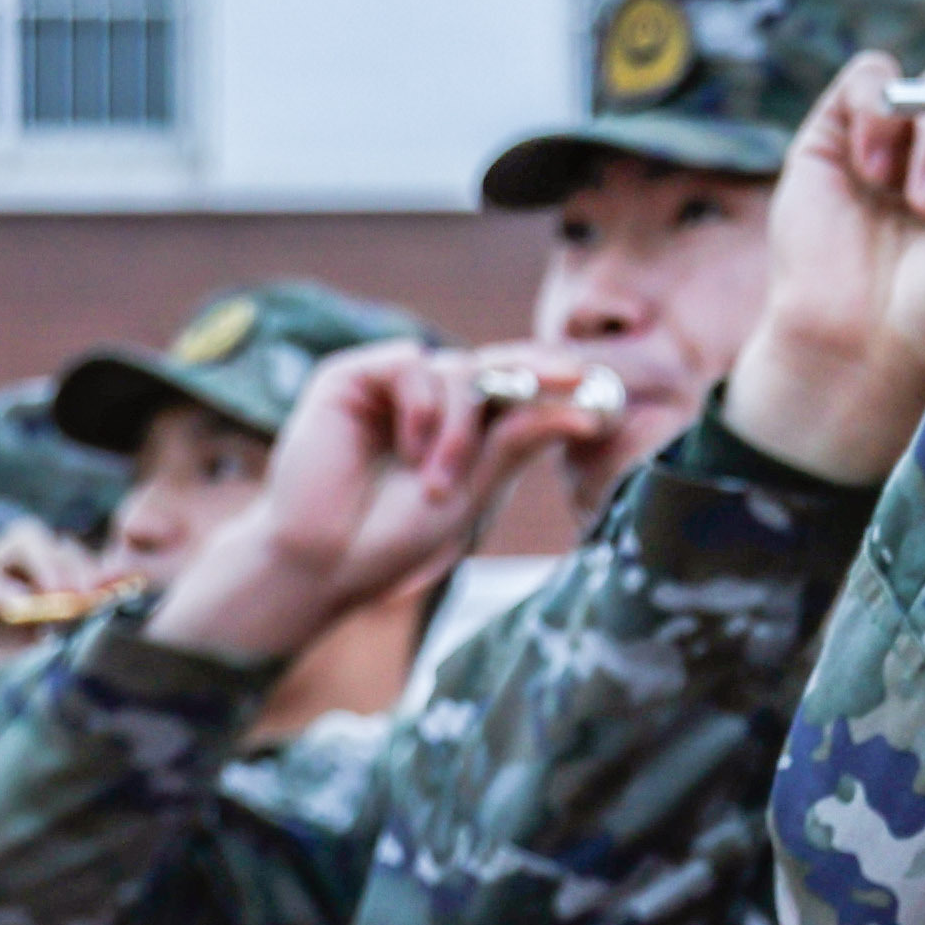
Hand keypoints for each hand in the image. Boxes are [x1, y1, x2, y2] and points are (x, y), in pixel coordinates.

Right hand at [0, 524, 107, 743]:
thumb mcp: (34, 661)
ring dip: (52, 564)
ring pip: (24, 537)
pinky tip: (19, 611)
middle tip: (91, 597)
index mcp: (32, 588)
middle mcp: (6, 572)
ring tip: (64, 598)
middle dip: (79, 564)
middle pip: (56, 541)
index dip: (97, 573)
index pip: (74, 559)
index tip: (118, 597)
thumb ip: (68, 637)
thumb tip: (118, 623)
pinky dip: (1, 589)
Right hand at [148, 347, 611, 666]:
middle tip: (575, 379)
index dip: (554, 379)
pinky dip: (424, 405)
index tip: (598, 387)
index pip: (514, 387)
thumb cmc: (394, 536)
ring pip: (460, 368)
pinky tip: (411, 450)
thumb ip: (517, 443)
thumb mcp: (473, 490)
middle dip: (534, 377)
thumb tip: (580, 407)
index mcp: (462, 427)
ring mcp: (391, 387)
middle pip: (496, 366)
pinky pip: (412, 363)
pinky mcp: (352, 378)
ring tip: (437, 483)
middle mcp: (431, 401)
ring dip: (461, 427)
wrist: (326, 561)